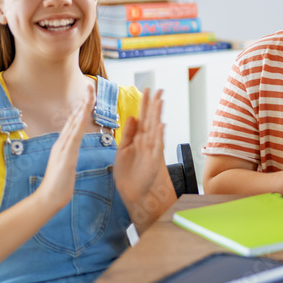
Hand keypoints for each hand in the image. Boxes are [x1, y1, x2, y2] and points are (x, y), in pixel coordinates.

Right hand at [34, 85, 93, 209]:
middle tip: (90, 85)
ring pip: (75, 123)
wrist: (49, 197)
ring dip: (82, 107)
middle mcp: (63, 142)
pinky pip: (73, 136)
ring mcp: (63, 147)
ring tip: (89, 93)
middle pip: (75, 117)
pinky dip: (78, 124)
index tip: (89, 94)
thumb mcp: (67, 164)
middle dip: (83, 101)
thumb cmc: (60, 184)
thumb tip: (73, 147)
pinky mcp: (66, 155)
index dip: (82, 107)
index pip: (75, 121)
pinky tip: (83, 115)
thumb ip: (70, 153)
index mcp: (65, 144)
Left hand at [114, 89, 165, 203]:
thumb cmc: (128, 173)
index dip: (144, 104)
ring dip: (157, 115)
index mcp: (138, 138)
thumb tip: (132, 117)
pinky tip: (160, 125)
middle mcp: (146, 141)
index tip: (147, 90)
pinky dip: (159, 135)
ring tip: (159, 102)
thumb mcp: (122, 149)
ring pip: (154, 128)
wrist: (132, 191)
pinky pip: (157, 145)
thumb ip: (128, 134)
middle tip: (158, 90)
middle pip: (151, 119)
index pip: (142, 117)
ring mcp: (151, 149)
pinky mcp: (154, 159)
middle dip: (153, 105)